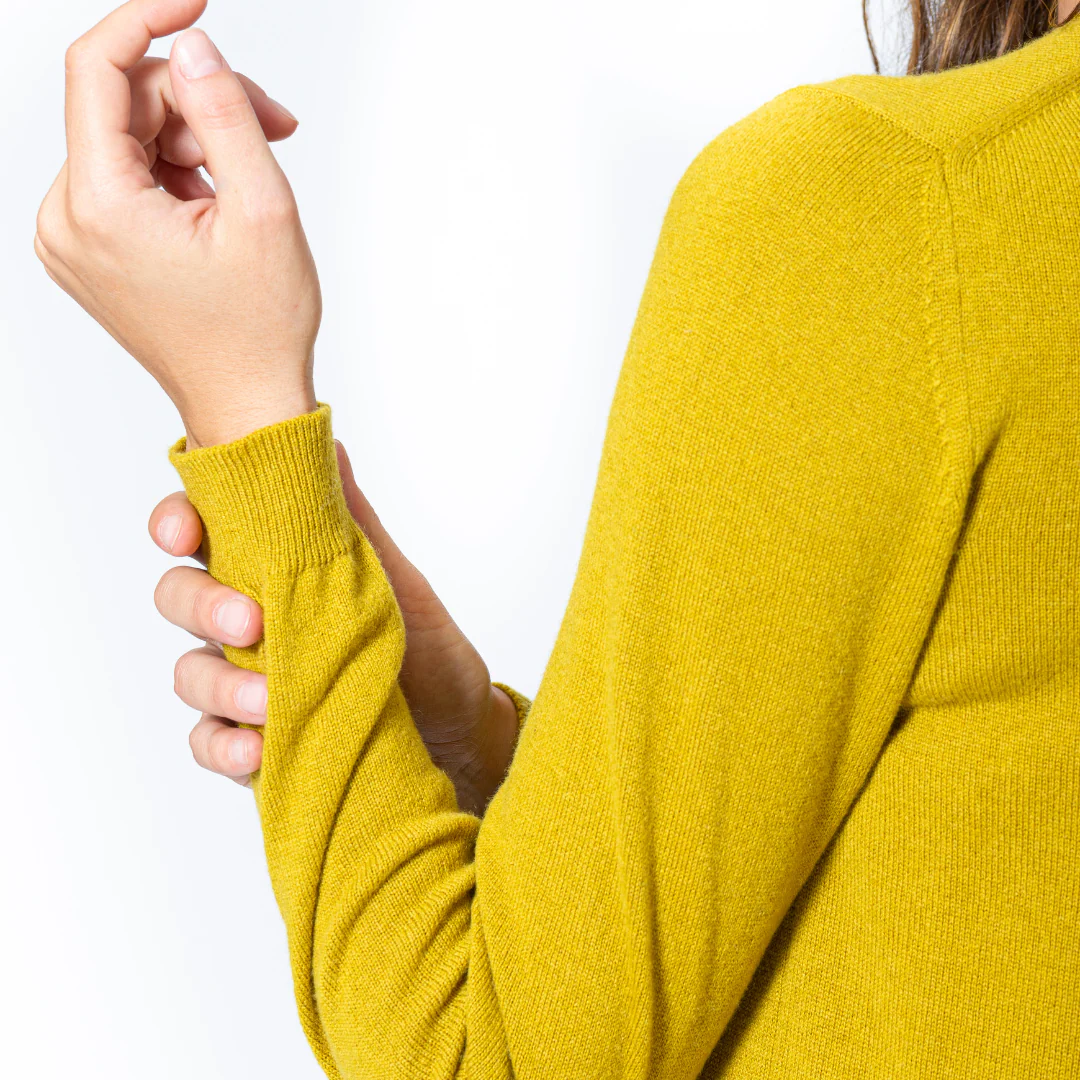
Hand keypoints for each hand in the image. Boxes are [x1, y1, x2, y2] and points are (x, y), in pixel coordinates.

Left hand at [35, 0, 318, 447]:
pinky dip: (173, 174)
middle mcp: (64, 221)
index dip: (148, 20)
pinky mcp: (87, 251)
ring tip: (250, 182)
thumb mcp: (262, 210)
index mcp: (99, 208)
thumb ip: (227, 113)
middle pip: (121, 106)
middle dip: (197, 103)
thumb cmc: (259, 329)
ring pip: (126, 140)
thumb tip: (195, 48)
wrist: (246, 403)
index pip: (97, 70)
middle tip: (271, 126)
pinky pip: (123, 178)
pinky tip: (217, 203)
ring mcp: (70, 240)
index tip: (198, 5)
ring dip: (192, 141)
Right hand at [150, 442, 520, 815]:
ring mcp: (245, 682)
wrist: (460, 731)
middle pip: (179, 599)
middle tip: (250, 620)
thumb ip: (355, 525)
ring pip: (189, 673)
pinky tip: (256, 749)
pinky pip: (210, 742)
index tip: (184, 533)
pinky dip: (223, 745)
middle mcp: (249, 624)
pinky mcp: (254, 741)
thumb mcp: (398, 584)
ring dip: (217, 684)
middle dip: (200, 604)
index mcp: (274, 572)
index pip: (203, 535)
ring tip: (268, 700)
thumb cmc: (428, 650)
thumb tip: (329, 444)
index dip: (177, 524)